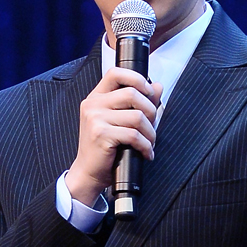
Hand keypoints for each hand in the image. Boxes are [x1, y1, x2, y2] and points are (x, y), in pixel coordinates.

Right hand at [65, 68, 161, 206]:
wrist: (88, 173)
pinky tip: (145, 153)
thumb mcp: (120, 121)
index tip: (148, 92)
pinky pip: (134, 135)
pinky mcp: (101, 134)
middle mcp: (93, 104)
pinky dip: (145, 146)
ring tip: (149, 143)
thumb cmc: (105, 149)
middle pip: (132, 93)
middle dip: (150, 110)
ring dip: (150, 132)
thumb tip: (158, 86)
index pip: (116, 73)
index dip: (137, 78)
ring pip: (136, 116)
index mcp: (96, 97)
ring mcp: (95, 119)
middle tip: (151, 126)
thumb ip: (138, 102)